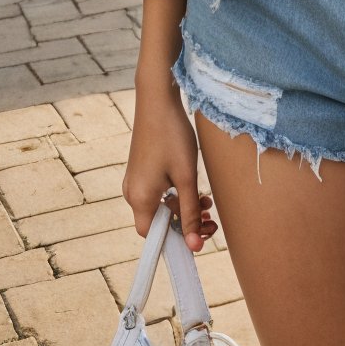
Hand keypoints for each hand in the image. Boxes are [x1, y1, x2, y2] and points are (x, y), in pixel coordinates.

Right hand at [122, 80, 216, 252]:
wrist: (157, 99)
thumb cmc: (172, 136)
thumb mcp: (186, 177)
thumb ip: (190, 212)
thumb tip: (194, 245)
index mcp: (139, 198)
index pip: (154, 236)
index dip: (178, 241)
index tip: (201, 236)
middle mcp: (132, 192)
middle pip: (159, 222)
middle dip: (186, 223)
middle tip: (212, 221)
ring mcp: (135, 180)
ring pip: (161, 206)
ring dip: (184, 208)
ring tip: (208, 202)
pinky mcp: (141, 169)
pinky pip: (157, 192)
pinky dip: (176, 194)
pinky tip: (195, 188)